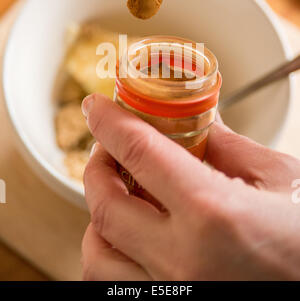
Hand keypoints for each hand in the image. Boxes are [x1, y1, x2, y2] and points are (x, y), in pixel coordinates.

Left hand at [81, 93, 299, 280]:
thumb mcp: (278, 179)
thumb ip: (228, 146)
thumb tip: (197, 120)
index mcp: (214, 215)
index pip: (139, 153)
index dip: (110, 122)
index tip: (97, 107)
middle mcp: (184, 261)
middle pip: (106, 205)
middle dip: (96, 165)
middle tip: (109, 146)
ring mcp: (174, 294)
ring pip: (98, 255)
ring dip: (99, 215)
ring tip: (117, 191)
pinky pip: (116, 284)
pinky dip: (111, 252)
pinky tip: (133, 234)